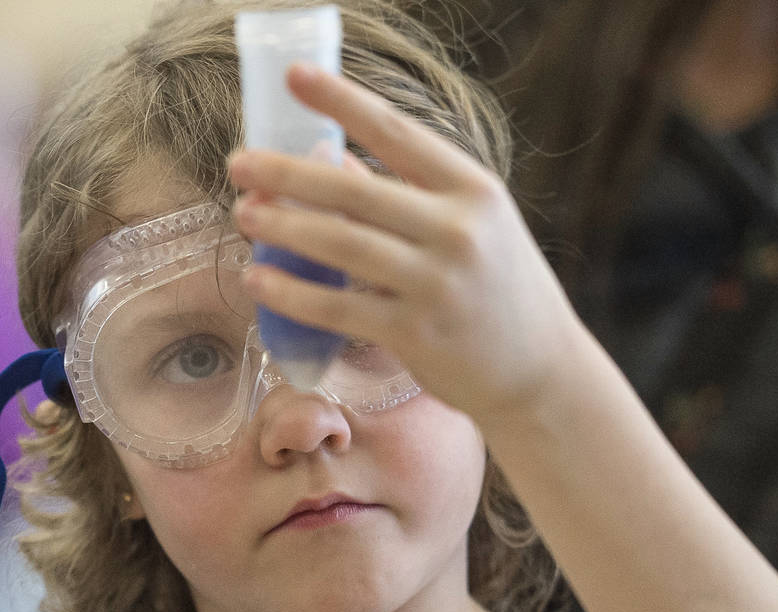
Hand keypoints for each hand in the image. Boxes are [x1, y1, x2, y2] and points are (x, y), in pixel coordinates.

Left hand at [224, 62, 591, 433]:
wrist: (538, 368)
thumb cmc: (494, 288)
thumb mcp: (470, 226)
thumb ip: (408, 193)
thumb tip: (330, 158)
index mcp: (472, 188)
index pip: (397, 132)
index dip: (342, 101)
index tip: (295, 76)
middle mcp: (458, 229)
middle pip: (355, 190)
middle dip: (288, 173)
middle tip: (239, 162)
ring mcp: (437, 282)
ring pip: (341, 245)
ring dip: (283, 227)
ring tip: (242, 213)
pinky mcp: (415, 332)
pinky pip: (338, 308)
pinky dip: (291, 293)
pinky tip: (256, 278)